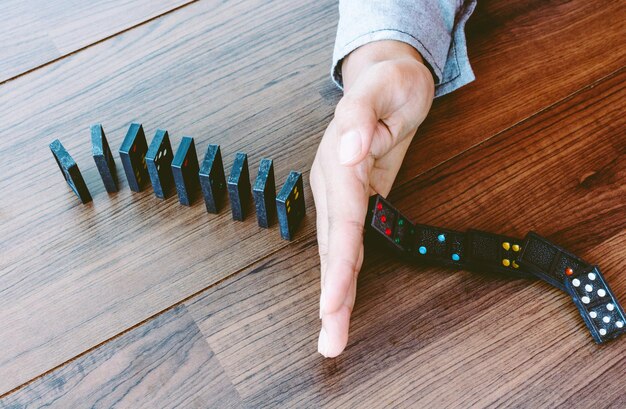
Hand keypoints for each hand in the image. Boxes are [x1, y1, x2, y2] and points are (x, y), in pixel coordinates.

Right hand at [311, 40, 434, 356]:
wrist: (386, 77)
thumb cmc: (390, 81)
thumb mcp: (384, 85)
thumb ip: (361, 116)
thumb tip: (349, 152)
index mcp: (339, 161)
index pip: (341, 220)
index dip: (338, 264)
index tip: (332, 303)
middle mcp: (334, 183)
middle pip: (332, 246)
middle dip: (331, 296)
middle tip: (329, 340)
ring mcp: (341, 193)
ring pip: (336, 251)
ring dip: (335, 294)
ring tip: (333, 334)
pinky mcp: (354, 199)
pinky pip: (348, 243)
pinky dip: (344, 276)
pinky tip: (342, 301)